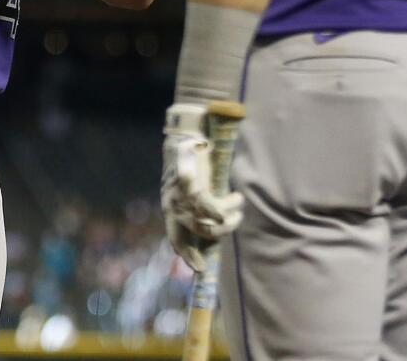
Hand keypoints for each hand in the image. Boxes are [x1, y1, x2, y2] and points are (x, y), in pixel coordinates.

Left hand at [161, 103, 243, 271]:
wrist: (186, 138)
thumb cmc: (190, 165)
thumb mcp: (187, 191)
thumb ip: (194, 209)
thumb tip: (212, 227)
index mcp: (169, 209)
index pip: (176, 238)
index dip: (186, 254)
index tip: (199, 268)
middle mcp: (172, 206)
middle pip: (199, 233)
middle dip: (220, 232)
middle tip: (232, 222)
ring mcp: (181, 198)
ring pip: (209, 222)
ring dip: (228, 219)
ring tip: (237, 207)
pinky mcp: (191, 187)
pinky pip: (213, 208)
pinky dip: (228, 207)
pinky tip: (235, 198)